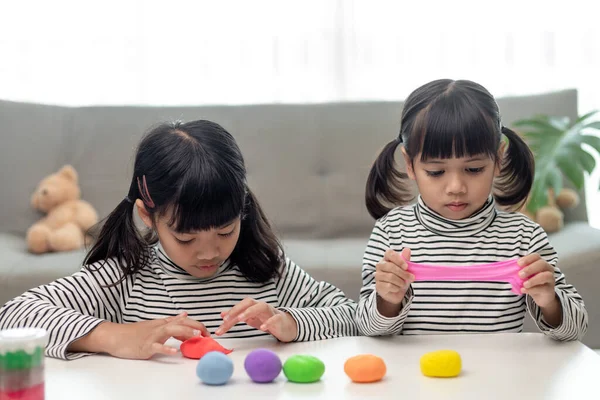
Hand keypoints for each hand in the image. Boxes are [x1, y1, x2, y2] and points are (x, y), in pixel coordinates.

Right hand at [70, 312, 209, 359]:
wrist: (115, 336)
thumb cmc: (135, 332)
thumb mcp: (155, 324)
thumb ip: (171, 320)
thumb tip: (185, 314)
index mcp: (163, 323)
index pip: (183, 319)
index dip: (197, 324)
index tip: (208, 332)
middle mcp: (160, 327)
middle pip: (180, 323)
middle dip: (195, 327)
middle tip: (207, 334)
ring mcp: (152, 336)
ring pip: (170, 330)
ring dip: (184, 332)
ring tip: (196, 335)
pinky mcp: (145, 346)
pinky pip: (157, 347)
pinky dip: (166, 348)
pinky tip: (174, 351)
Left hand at [216, 298, 297, 342]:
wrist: (286, 326)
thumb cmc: (266, 320)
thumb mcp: (250, 318)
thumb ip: (237, 316)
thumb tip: (222, 314)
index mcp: (253, 306)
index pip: (240, 307)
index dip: (230, 313)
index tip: (221, 322)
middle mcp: (261, 306)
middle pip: (249, 302)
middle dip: (237, 309)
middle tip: (227, 319)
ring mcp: (271, 312)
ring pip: (261, 306)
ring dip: (249, 311)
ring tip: (240, 319)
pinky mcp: (280, 319)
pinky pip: (274, 318)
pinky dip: (268, 322)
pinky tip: (262, 328)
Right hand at [375, 248, 413, 305]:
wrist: (396, 292)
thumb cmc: (400, 278)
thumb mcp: (405, 269)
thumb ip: (405, 259)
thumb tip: (407, 249)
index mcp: (386, 258)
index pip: (389, 253)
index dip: (398, 259)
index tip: (406, 266)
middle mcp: (380, 265)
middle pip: (391, 267)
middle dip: (403, 273)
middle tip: (411, 277)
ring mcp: (378, 275)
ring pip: (390, 277)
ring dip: (400, 282)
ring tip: (403, 284)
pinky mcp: (378, 285)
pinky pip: (389, 286)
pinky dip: (396, 288)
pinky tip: (397, 288)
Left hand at [518, 253, 557, 307]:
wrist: (541, 296)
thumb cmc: (532, 283)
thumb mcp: (525, 276)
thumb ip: (519, 271)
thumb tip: (507, 270)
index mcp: (540, 263)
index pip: (536, 256)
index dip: (527, 258)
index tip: (519, 264)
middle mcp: (547, 269)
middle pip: (542, 264)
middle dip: (530, 268)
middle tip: (520, 275)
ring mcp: (550, 280)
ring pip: (546, 276)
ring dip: (533, 280)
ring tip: (524, 284)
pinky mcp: (550, 290)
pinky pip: (543, 288)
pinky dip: (532, 289)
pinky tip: (524, 290)